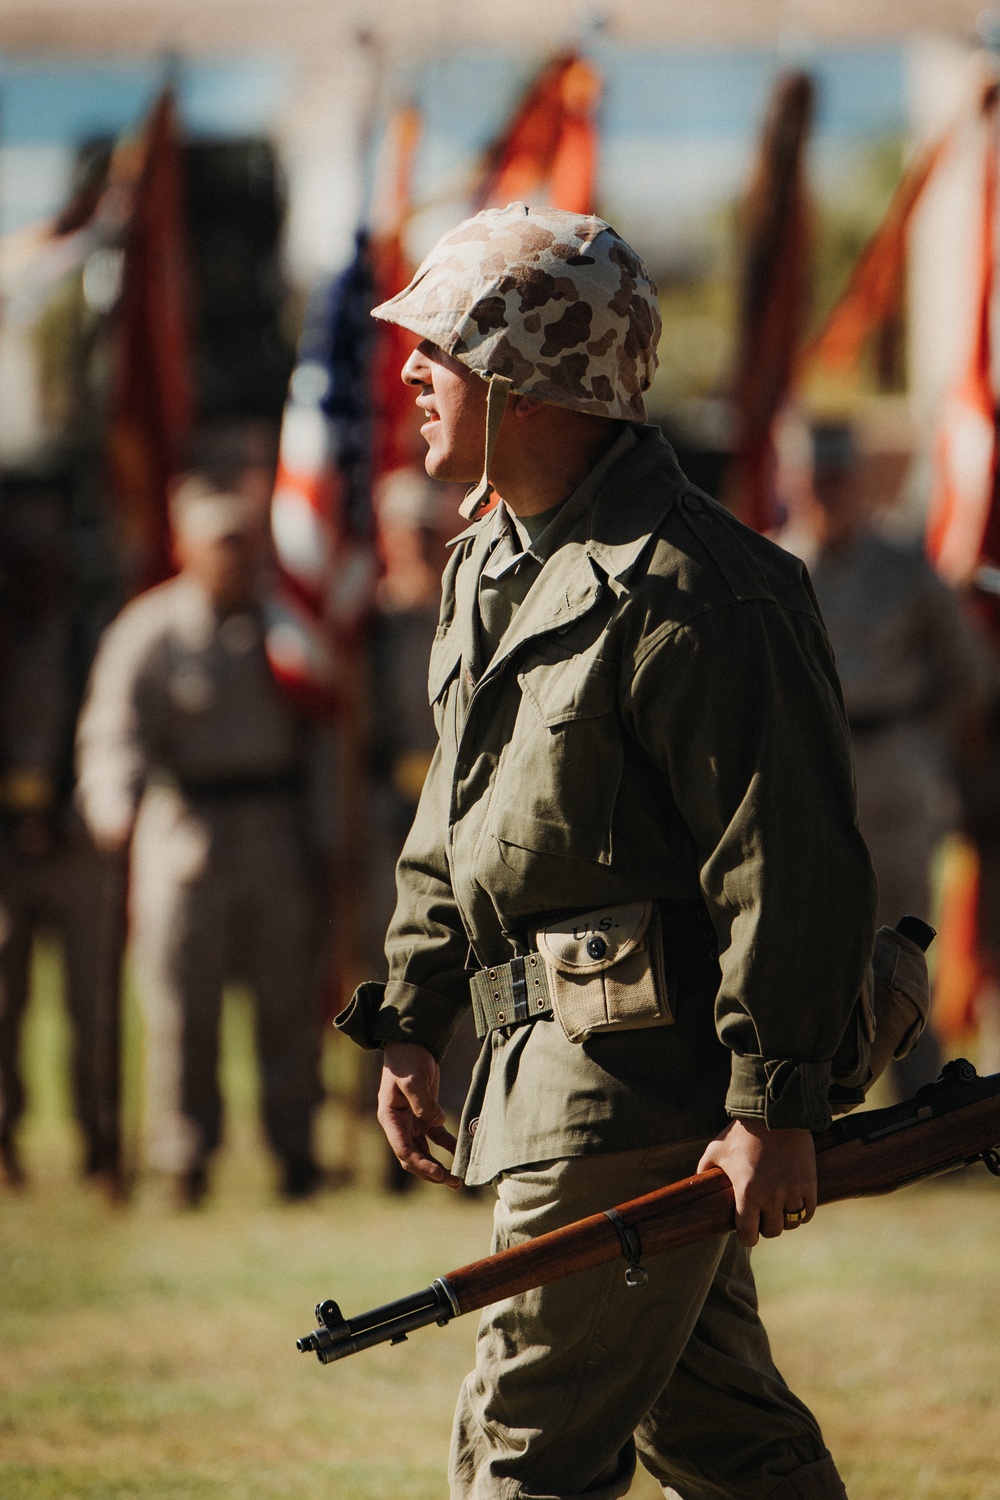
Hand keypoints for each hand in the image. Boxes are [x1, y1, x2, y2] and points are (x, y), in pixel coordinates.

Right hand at [377, 1042, 460, 1189]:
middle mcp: (399, 1125)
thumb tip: (437, 1122)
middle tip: (453, 1182)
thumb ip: (423, 1103)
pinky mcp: (425, 1116)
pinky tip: (462, 1153)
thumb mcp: (412, 1079)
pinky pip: (437, 1137)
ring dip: (439, 1166)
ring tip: (457, 1179)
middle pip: (414, 1158)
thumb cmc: (406, 1060)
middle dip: (431, 1173)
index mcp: (390, 1119)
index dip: (421, 1165)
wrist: (410, 1044)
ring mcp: (412, 1122)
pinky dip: (448, 1146)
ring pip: (425, 1152)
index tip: (439, 1174)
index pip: (404, 1151)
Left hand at [697, 1118, 816, 1247]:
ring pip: (791, 1223)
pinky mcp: (809, 1184)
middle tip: (761, 1215)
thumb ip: (704, 1170)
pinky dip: (801, 1212)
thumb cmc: (742, 1132)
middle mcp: (771, 1197)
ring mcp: (792, 1192)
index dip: (747, 1237)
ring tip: (777, 1208)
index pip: (749, 1235)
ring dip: (783, 1219)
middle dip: (765, 1226)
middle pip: (772, 1231)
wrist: (775, 1114)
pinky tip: (792, 1203)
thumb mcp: (716, 1149)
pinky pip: (807, 1213)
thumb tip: (695, 1184)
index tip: (747, 1233)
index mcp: (747, 1193)